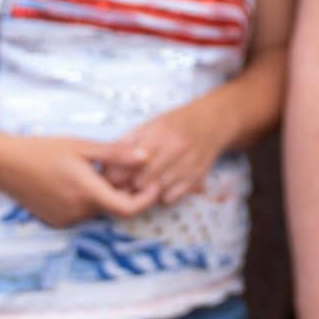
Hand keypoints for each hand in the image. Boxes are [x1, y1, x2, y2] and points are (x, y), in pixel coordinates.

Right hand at [0, 133, 159, 227]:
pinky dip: (91, 200)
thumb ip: (116, 154)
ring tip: (101, 170)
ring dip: (108, 195)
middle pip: (115, 208)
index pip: (128, 208)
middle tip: (130, 170)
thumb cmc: (43, 150)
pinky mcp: (56, 220)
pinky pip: (83, 213)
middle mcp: (77, 212)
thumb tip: (146, 157)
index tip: (154, 183)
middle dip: (128, 192)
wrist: (4, 165)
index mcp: (87, 192)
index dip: (147, 198)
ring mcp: (65, 219)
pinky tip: (82, 180)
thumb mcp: (83, 147)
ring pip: (99, 211)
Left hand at [109, 101, 232, 205]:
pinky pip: (172, 197)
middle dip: (129, 186)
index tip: (112, 178)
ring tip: (140, 187)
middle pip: (142, 180)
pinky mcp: (198, 176)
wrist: (213, 121)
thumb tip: (105, 166)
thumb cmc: (176, 123)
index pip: (129, 163)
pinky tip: (160, 187)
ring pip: (156, 190)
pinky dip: (162, 196)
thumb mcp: (151, 124)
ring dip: (145, 192)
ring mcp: (189, 163)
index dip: (117, 174)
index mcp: (160, 132)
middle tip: (124, 186)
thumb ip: (128, 143)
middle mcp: (176, 147)